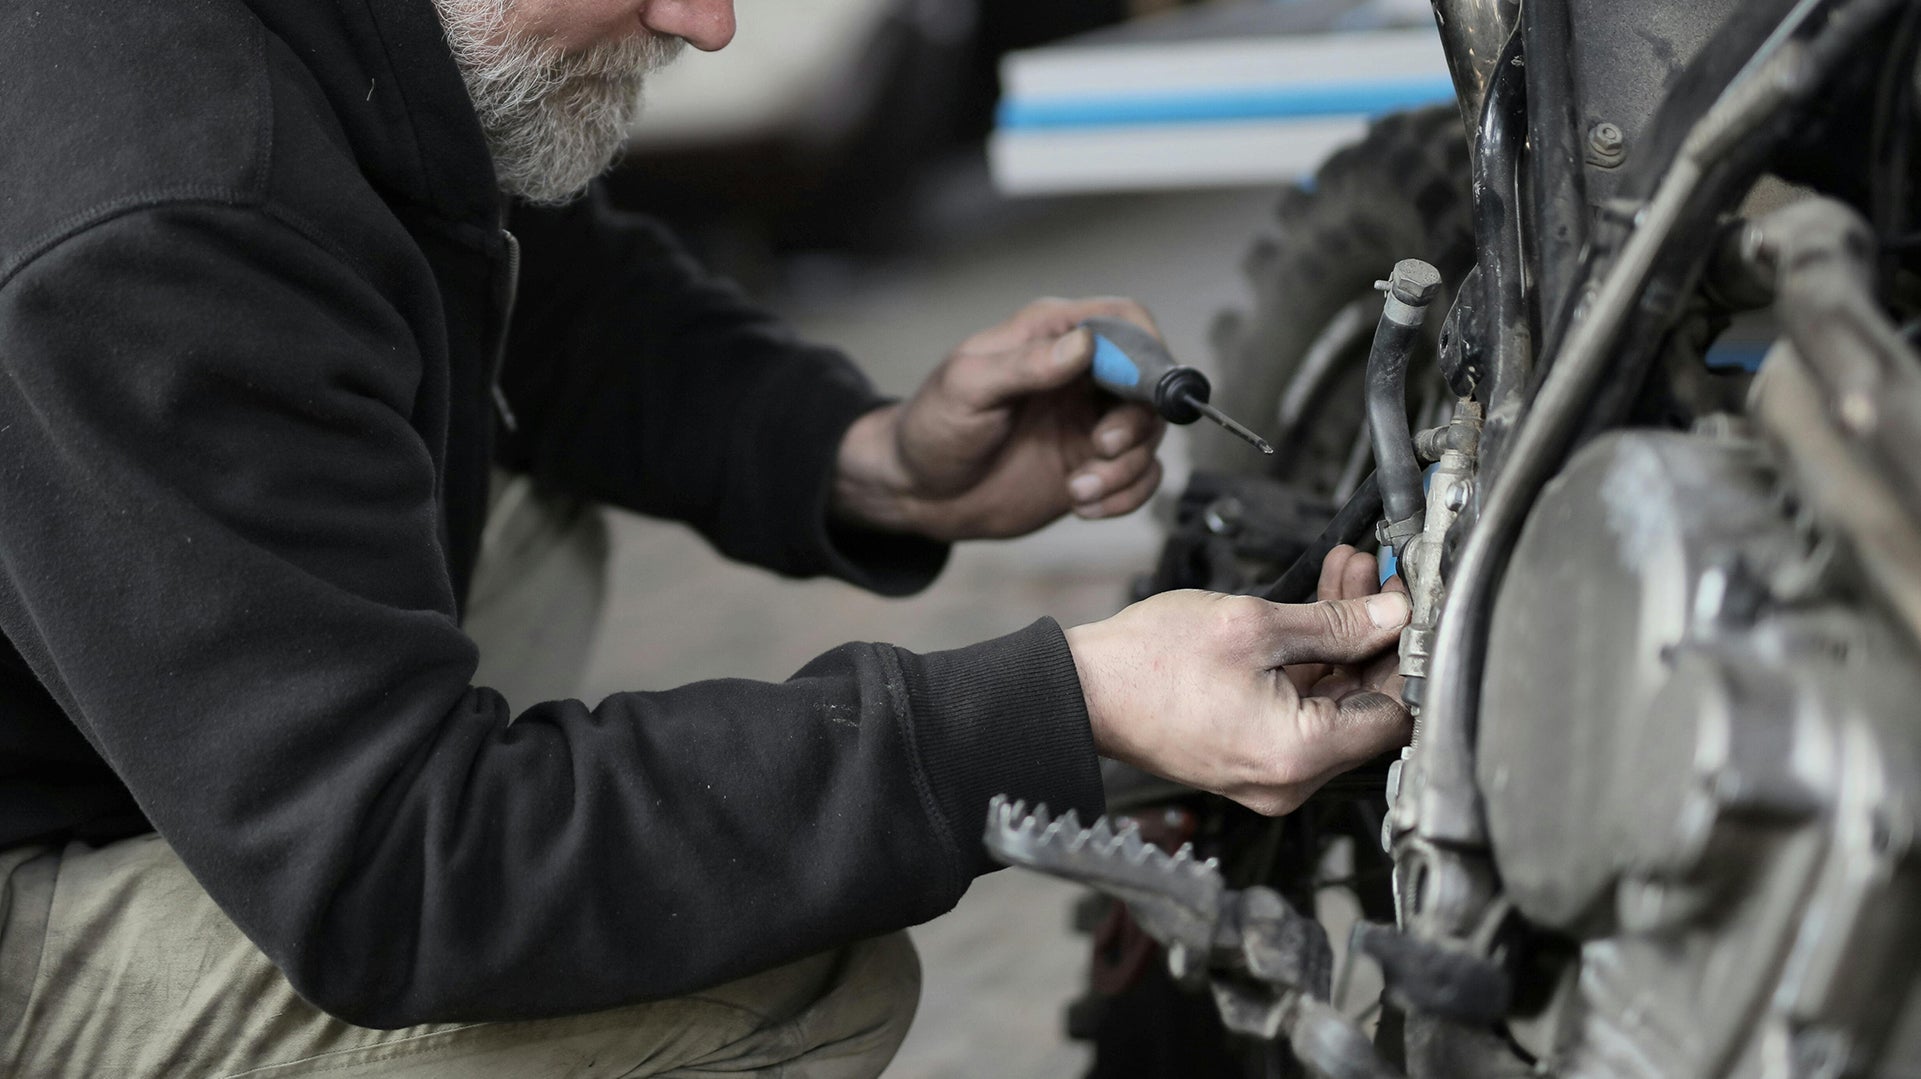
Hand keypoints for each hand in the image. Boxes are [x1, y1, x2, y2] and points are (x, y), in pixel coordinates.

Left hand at [832, 297, 1167, 541]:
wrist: (918, 492)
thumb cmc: (932, 427)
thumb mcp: (968, 387)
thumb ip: (1026, 365)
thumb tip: (1082, 345)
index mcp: (1051, 337)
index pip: (1125, 321)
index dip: (1147, 349)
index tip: (1141, 389)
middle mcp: (1080, 375)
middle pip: (1149, 383)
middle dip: (1137, 421)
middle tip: (1101, 447)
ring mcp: (1089, 422)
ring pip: (1149, 435)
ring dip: (1126, 467)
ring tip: (1079, 490)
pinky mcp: (1092, 465)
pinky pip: (1139, 476)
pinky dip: (1125, 496)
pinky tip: (1083, 505)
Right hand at [1064, 547, 1411, 815]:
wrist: (1084, 690)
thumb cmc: (1148, 664)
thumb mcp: (1253, 626)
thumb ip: (1335, 622)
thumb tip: (1390, 615)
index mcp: (1298, 754)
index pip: (1395, 715)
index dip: (1406, 655)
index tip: (1410, 608)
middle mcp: (1290, 778)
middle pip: (1365, 707)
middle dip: (1375, 636)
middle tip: (1377, 578)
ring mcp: (1270, 771)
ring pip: (1333, 701)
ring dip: (1344, 639)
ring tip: (1346, 574)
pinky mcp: (1251, 755)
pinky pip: (1299, 708)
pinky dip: (1311, 661)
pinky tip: (1314, 608)